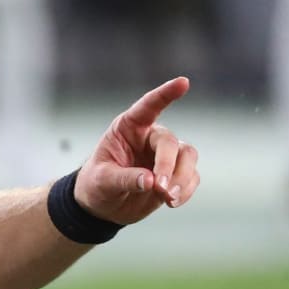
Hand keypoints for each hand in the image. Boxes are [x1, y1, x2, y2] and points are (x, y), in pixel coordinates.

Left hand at [74, 77, 199, 224]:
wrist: (103, 206)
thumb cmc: (96, 185)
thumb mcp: (102, 181)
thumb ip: (124, 179)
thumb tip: (151, 181)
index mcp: (128, 128)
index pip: (148, 107)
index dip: (165, 94)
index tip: (183, 82)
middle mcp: (149, 137)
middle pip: (170, 142)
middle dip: (167, 165)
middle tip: (159, 189)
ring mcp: (165, 155)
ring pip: (188, 157)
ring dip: (181, 178)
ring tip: (167, 199)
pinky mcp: (176, 174)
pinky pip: (192, 177)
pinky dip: (185, 190)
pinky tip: (172, 203)